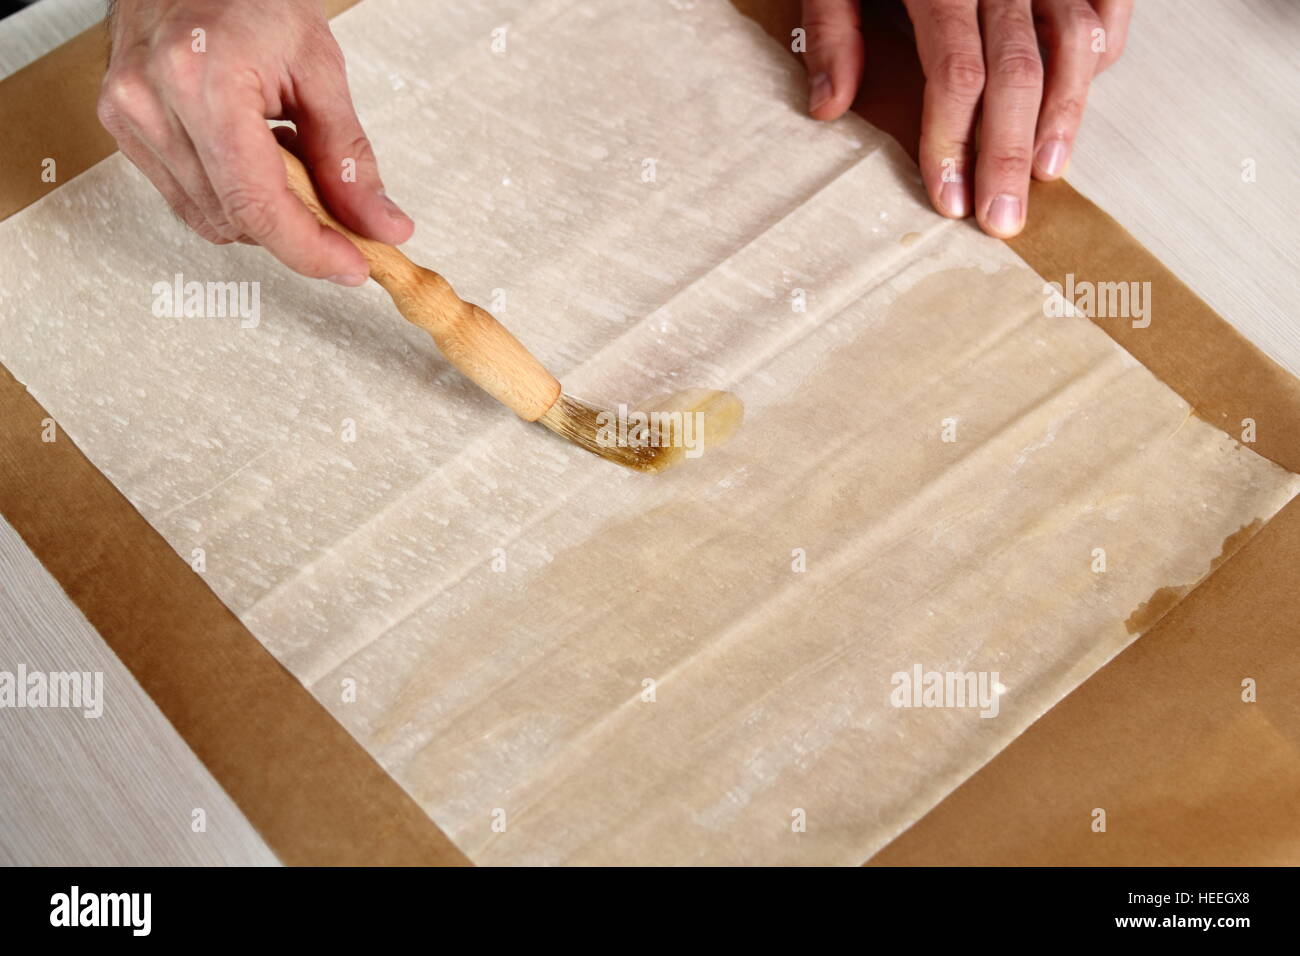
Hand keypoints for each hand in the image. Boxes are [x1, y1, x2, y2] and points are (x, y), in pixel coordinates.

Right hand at [97, 0, 411, 284]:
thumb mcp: (318, 67)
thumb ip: (349, 157)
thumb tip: (380, 225)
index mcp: (202, 80)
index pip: (257, 203)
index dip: (310, 249)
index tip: (352, 265)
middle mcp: (152, 102)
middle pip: (236, 219)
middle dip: (298, 230)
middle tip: (341, 210)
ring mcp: (129, 117)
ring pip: (212, 219)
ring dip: (264, 210)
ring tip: (288, 154)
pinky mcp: (122, 129)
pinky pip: (188, 198)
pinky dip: (233, 194)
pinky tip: (253, 154)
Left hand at [800, 0, 1130, 237]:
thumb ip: (832, 27)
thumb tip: (828, 107)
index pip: (956, 70)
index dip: (954, 139)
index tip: (949, 197)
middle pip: (1019, 70)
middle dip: (1010, 152)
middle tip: (1003, 219)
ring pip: (1073, 41)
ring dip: (1065, 114)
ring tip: (1048, 173)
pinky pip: (1102, 3)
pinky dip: (1098, 50)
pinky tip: (1079, 99)